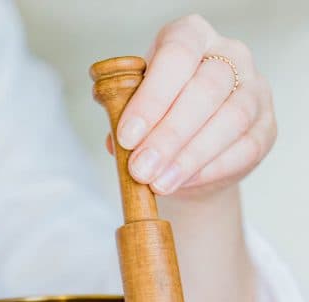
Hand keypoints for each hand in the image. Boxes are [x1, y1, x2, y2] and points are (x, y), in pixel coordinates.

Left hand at [108, 14, 275, 195]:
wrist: (189, 155)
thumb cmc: (157, 121)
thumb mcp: (137, 112)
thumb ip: (125, 119)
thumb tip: (116, 143)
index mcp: (190, 37)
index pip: (176, 54)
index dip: (151, 98)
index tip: (127, 137)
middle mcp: (229, 55)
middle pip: (205, 89)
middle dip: (168, 135)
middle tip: (140, 169)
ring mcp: (254, 90)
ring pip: (229, 119)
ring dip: (189, 157)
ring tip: (158, 184)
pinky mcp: (266, 127)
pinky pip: (244, 149)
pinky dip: (209, 170)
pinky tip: (183, 183)